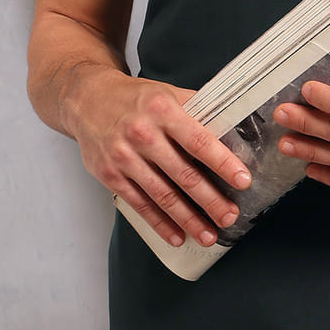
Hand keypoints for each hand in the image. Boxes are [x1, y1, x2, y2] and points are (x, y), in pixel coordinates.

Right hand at [70, 70, 252, 247]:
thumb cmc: (134, 98)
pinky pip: (140, 204)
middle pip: (183, 174)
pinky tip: (177, 236)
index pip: (199, 141)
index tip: (242, 180)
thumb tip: (233, 126)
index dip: (223, 163)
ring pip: (162, 195)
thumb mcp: (166, 92)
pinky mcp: (109, 175)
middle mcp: (142, 134)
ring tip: (208, 235)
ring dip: (188, 219)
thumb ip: (197, 110)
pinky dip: (160, 224)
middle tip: (229, 216)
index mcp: (163, 110)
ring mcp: (123, 157)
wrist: (87, 99)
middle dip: (210, 200)